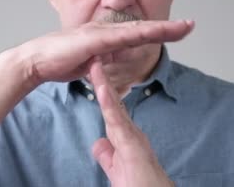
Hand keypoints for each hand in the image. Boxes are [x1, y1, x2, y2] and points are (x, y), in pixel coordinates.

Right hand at [16, 20, 193, 84]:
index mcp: (107, 37)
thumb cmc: (60, 61)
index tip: (180, 30)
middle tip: (191, 25)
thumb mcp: (90, 64)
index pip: (139, 33)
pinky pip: (117, 37)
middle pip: (143, 28)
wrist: (36, 61)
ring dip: (159, 28)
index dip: (160, 31)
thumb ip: (103, 62)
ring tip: (181, 27)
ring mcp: (99, 32)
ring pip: (136, 29)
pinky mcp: (90, 39)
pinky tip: (150, 33)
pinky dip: (135, 35)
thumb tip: (112, 64)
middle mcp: (106, 30)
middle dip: (168, 27)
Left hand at [90, 58, 173, 186]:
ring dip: (104, 86)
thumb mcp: (117, 170)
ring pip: (115, 108)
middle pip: (112, 103)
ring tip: (94, 67)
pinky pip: (119, 122)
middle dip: (102, 81)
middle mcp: (131, 134)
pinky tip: (102, 90)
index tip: (92, 74)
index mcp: (126, 138)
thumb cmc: (141, 186)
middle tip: (93, 59)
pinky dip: (110, 105)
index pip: (110, 111)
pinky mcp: (134, 146)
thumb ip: (108, 156)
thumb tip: (98, 143)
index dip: (101, 93)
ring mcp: (134, 138)